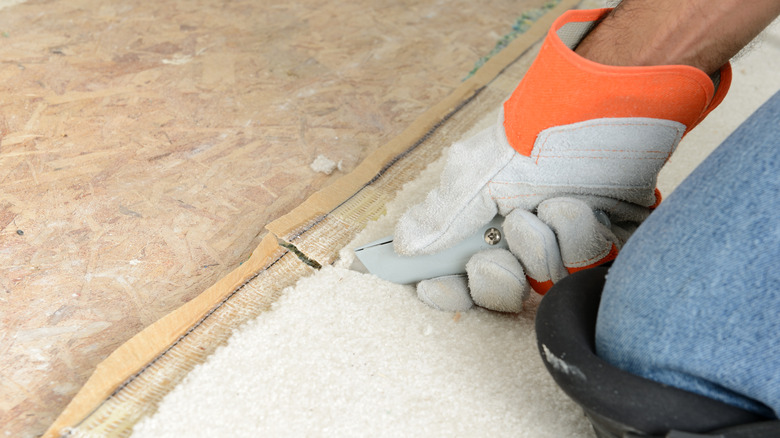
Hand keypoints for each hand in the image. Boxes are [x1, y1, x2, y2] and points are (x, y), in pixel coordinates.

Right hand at [393, 8, 729, 312]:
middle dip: (498, 273)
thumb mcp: (479, 172)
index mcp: (485, 224)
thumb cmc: (536, 136)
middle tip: (500, 248)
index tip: (434, 287)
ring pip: (545, 281)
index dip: (445, 289)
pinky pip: (589, 269)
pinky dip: (582, 238)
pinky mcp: (605, 248)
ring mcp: (564, 247)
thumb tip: (405, 245)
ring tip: (552, 203)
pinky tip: (584, 207)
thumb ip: (443, 214)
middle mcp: (521, 241)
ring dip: (544, 243)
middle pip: (500, 291)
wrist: (604, 109)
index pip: (457, 276)